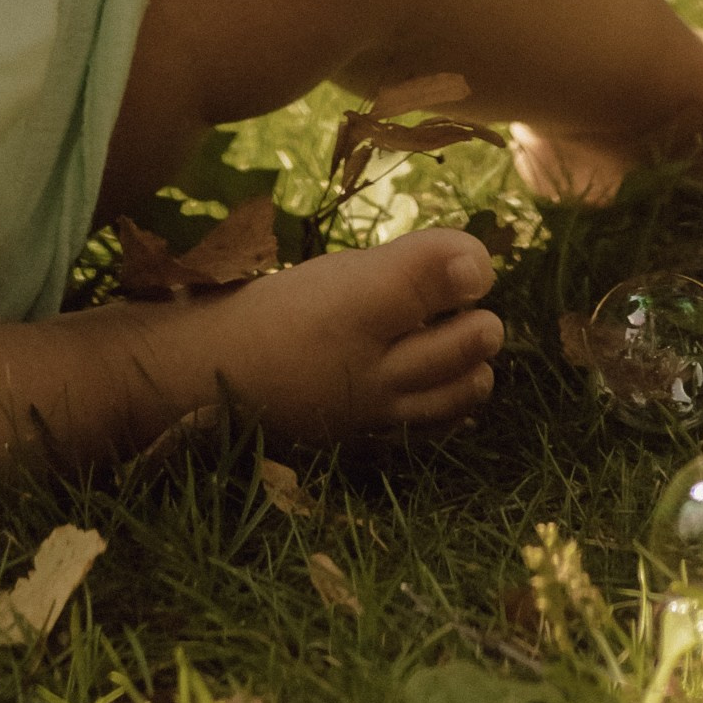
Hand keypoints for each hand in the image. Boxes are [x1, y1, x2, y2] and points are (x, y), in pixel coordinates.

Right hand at [197, 231, 500, 443]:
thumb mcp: (337, 271)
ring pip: (458, 392)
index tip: (477, 261)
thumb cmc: (283, 308)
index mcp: (352, 303)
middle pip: (460, 344)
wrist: (220, 376)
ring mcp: (373, 410)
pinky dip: (455, 403)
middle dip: (483, 323)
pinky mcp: (372, 441)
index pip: (431, 275)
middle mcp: (368, 363)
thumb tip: (479, 263)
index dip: (467, 261)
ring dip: (476, 365)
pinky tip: (451, 382)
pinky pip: (435, 426)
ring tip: (469, 343)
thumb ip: (408, 265)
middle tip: (475, 308)